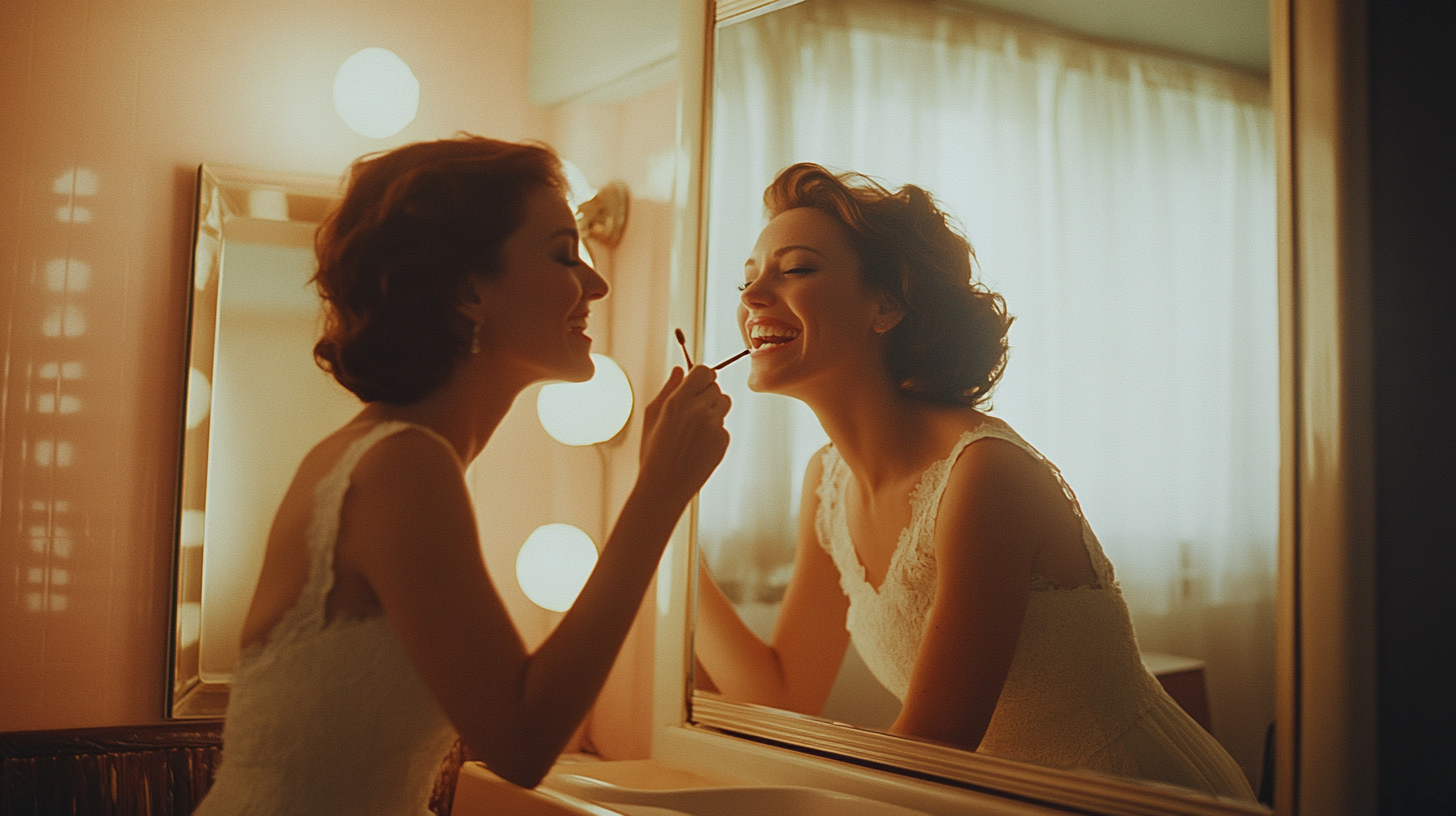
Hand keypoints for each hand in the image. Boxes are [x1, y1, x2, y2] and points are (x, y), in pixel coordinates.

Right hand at [636, 365, 730, 507]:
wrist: (663, 488)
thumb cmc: (653, 453)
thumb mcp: (651, 416)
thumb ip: (667, 389)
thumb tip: (679, 370)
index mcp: (678, 401)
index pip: (704, 371)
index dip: (701, 376)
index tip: (696, 384)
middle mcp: (699, 411)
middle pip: (716, 386)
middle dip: (706, 393)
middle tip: (692, 408)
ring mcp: (713, 427)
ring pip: (724, 403)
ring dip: (714, 408)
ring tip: (696, 425)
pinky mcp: (723, 441)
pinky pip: (724, 425)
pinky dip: (715, 430)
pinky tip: (698, 443)